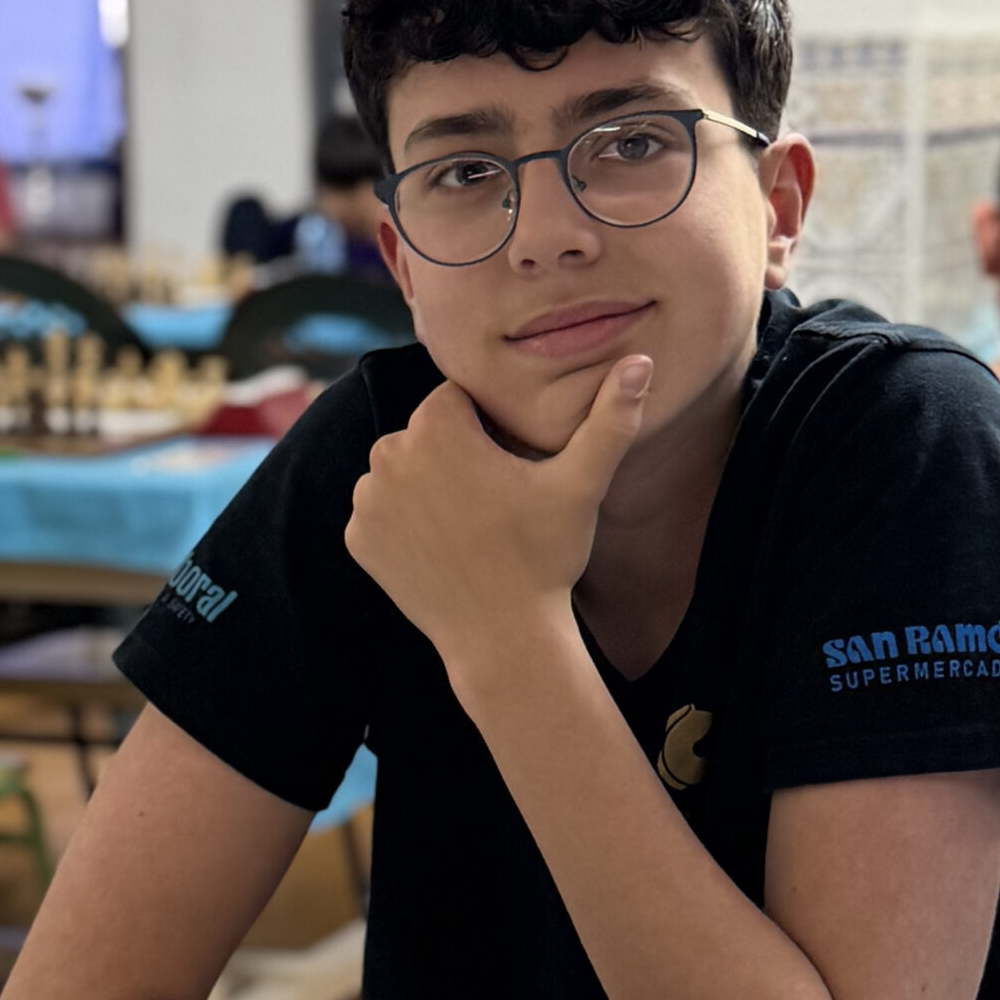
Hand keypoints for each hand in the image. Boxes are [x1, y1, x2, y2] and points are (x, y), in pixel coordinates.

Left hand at [344, 359, 651, 674]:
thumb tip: (640, 360)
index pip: (457, 400)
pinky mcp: (358, 539)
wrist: (504, 639)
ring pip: (400, 472)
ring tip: (468, 523)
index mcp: (436, 426)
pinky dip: (404, 524)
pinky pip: (381, 513)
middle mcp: (389, 454)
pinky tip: (441, 546)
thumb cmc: (545, 558)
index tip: (509, 464)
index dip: (487, 428)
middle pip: (425, 435)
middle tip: (492, 499)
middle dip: (453, 455)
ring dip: (426, 486)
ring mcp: (368, 500)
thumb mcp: (581, 484)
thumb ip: (609, 419)